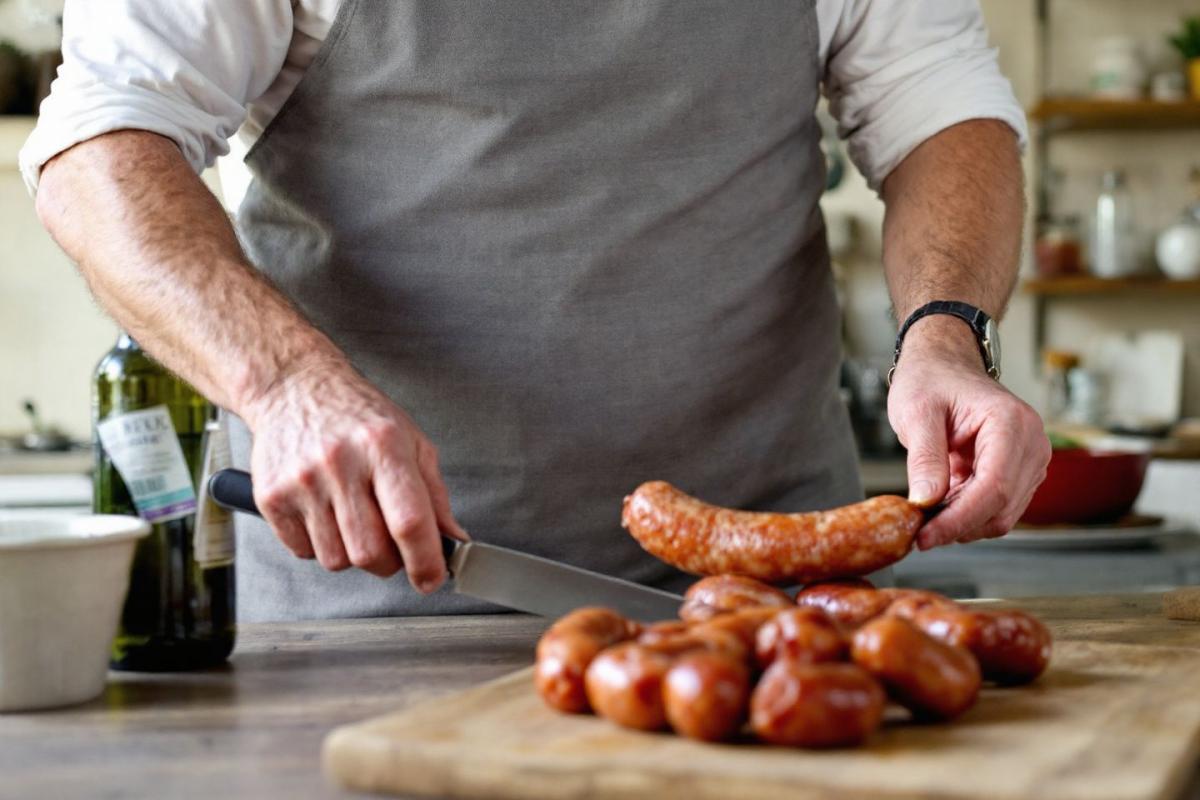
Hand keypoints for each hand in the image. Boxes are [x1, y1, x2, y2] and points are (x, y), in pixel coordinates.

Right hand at [242, 359, 467, 592]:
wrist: (294, 387)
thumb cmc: (358, 416)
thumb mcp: (411, 442)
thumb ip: (435, 496)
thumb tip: (453, 542)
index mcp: (384, 446)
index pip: (409, 521)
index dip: (425, 561)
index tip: (432, 578)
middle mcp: (341, 463)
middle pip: (371, 551)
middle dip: (390, 563)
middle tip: (393, 546)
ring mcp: (302, 481)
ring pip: (337, 560)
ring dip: (353, 554)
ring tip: (354, 519)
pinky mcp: (271, 496)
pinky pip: (303, 552)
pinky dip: (320, 546)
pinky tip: (325, 514)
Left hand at [886, 316, 1049, 549]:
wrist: (943, 364)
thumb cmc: (931, 379)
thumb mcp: (916, 412)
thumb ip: (924, 457)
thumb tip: (926, 501)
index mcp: (1011, 423)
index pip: (994, 487)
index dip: (958, 519)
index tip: (924, 536)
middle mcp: (1032, 443)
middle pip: (1001, 508)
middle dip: (958, 526)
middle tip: (916, 530)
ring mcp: (1030, 460)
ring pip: (1001, 515)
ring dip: (962, 522)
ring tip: (925, 512)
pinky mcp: (1020, 473)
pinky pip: (997, 508)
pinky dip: (968, 514)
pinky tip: (941, 504)